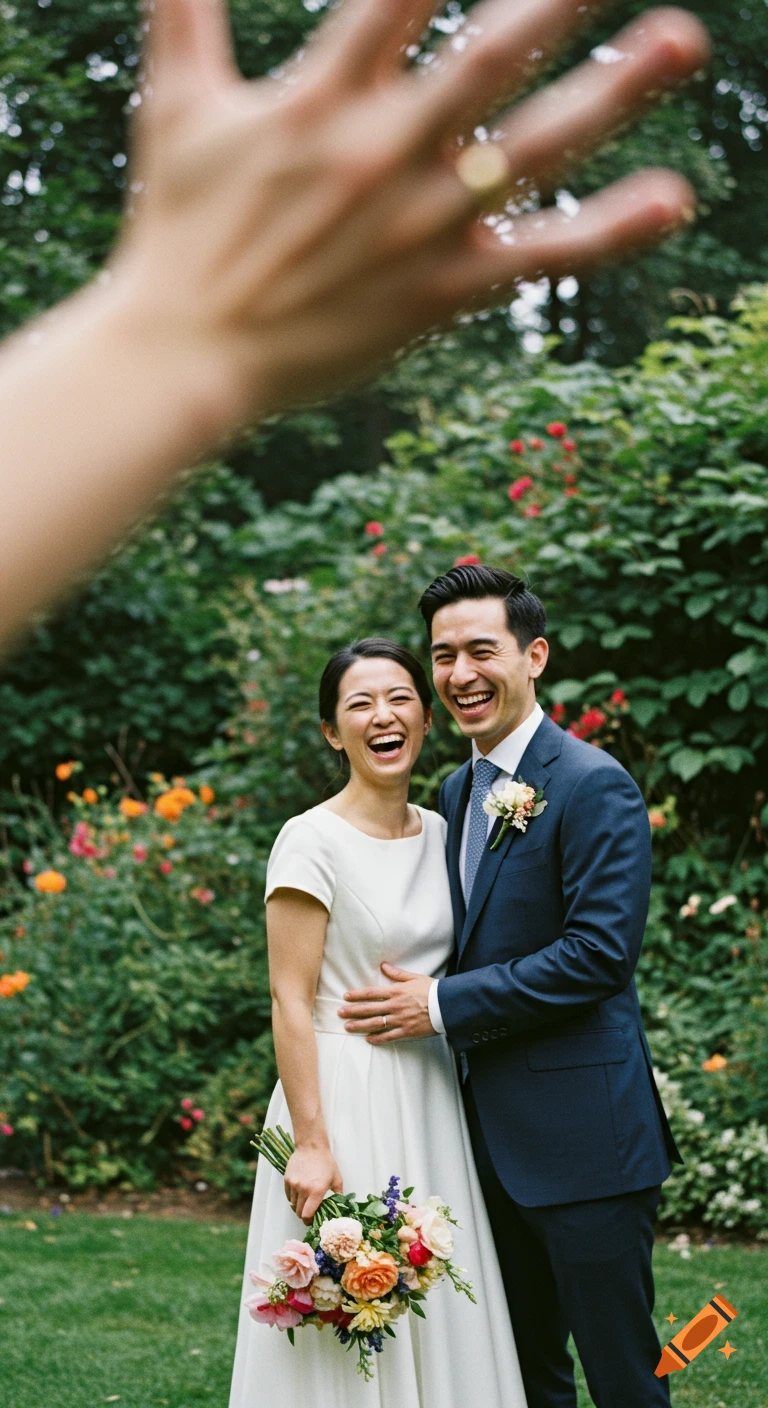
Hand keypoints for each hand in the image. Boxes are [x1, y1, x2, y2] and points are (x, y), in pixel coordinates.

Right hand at [117, 0, 709, 432]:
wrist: (188, 354)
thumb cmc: (177, 228)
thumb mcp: (174, 102)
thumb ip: (183, 5)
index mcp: (322, 96)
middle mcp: (383, 150)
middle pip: (489, 54)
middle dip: (558, 1)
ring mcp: (420, 225)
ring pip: (533, 148)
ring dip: (613, 92)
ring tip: (681, 41)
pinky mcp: (443, 292)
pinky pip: (539, 257)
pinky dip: (608, 230)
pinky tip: (672, 198)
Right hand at [284, 1144, 343, 1223]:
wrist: (311, 1146)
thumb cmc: (326, 1162)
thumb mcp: (337, 1179)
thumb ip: (338, 1195)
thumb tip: (340, 1208)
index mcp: (316, 1191)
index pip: (307, 1215)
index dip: (309, 1221)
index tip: (312, 1221)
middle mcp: (303, 1189)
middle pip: (299, 1212)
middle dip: (304, 1215)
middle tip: (309, 1212)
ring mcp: (293, 1184)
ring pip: (293, 1204)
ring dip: (298, 1206)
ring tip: (305, 1201)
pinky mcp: (287, 1179)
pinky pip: (288, 1195)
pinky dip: (293, 1198)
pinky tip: (299, 1193)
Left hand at [339, 962, 434, 1042]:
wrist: (447, 1006)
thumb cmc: (431, 990)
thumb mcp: (414, 978)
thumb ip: (397, 973)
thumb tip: (383, 965)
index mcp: (396, 991)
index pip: (371, 993)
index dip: (357, 995)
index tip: (345, 996)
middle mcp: (395, 1006)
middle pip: (369, 1009)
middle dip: (353, 1011)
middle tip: (340, 1013)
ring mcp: (400, 1019)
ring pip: (375, 1023)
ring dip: (360, 1025)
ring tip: (348, 1027)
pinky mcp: (406, 1031)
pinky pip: (389, 1036)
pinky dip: (378, 1038)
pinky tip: (368, 1039)